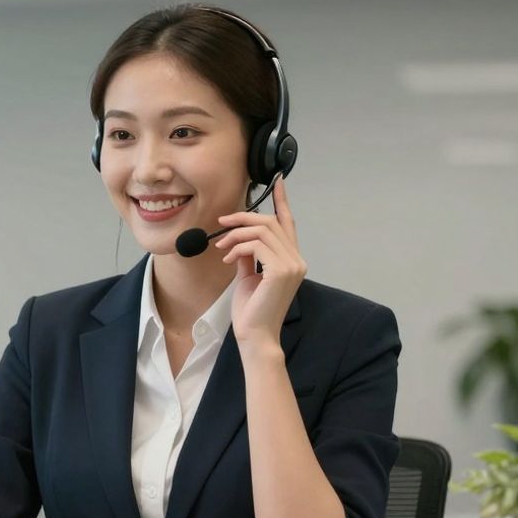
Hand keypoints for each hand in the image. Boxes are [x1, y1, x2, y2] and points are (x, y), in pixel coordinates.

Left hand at [214, 176, 305, 349]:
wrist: (254, 335)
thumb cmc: (251, 310)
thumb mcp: (248, 275)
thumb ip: (249, 255)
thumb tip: (239, 239)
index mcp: (291, 259)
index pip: (288, 223)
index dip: (282, 201)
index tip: (278, 181)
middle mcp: (297, 259)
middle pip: (270, 222)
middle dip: (242, 219)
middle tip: (221, 225)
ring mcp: (292, 264)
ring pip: (262, 230)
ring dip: (235, 234)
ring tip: (221, 247)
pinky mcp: (281, 270)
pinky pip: (256, 245)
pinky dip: (237, 247)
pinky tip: (227, 258)